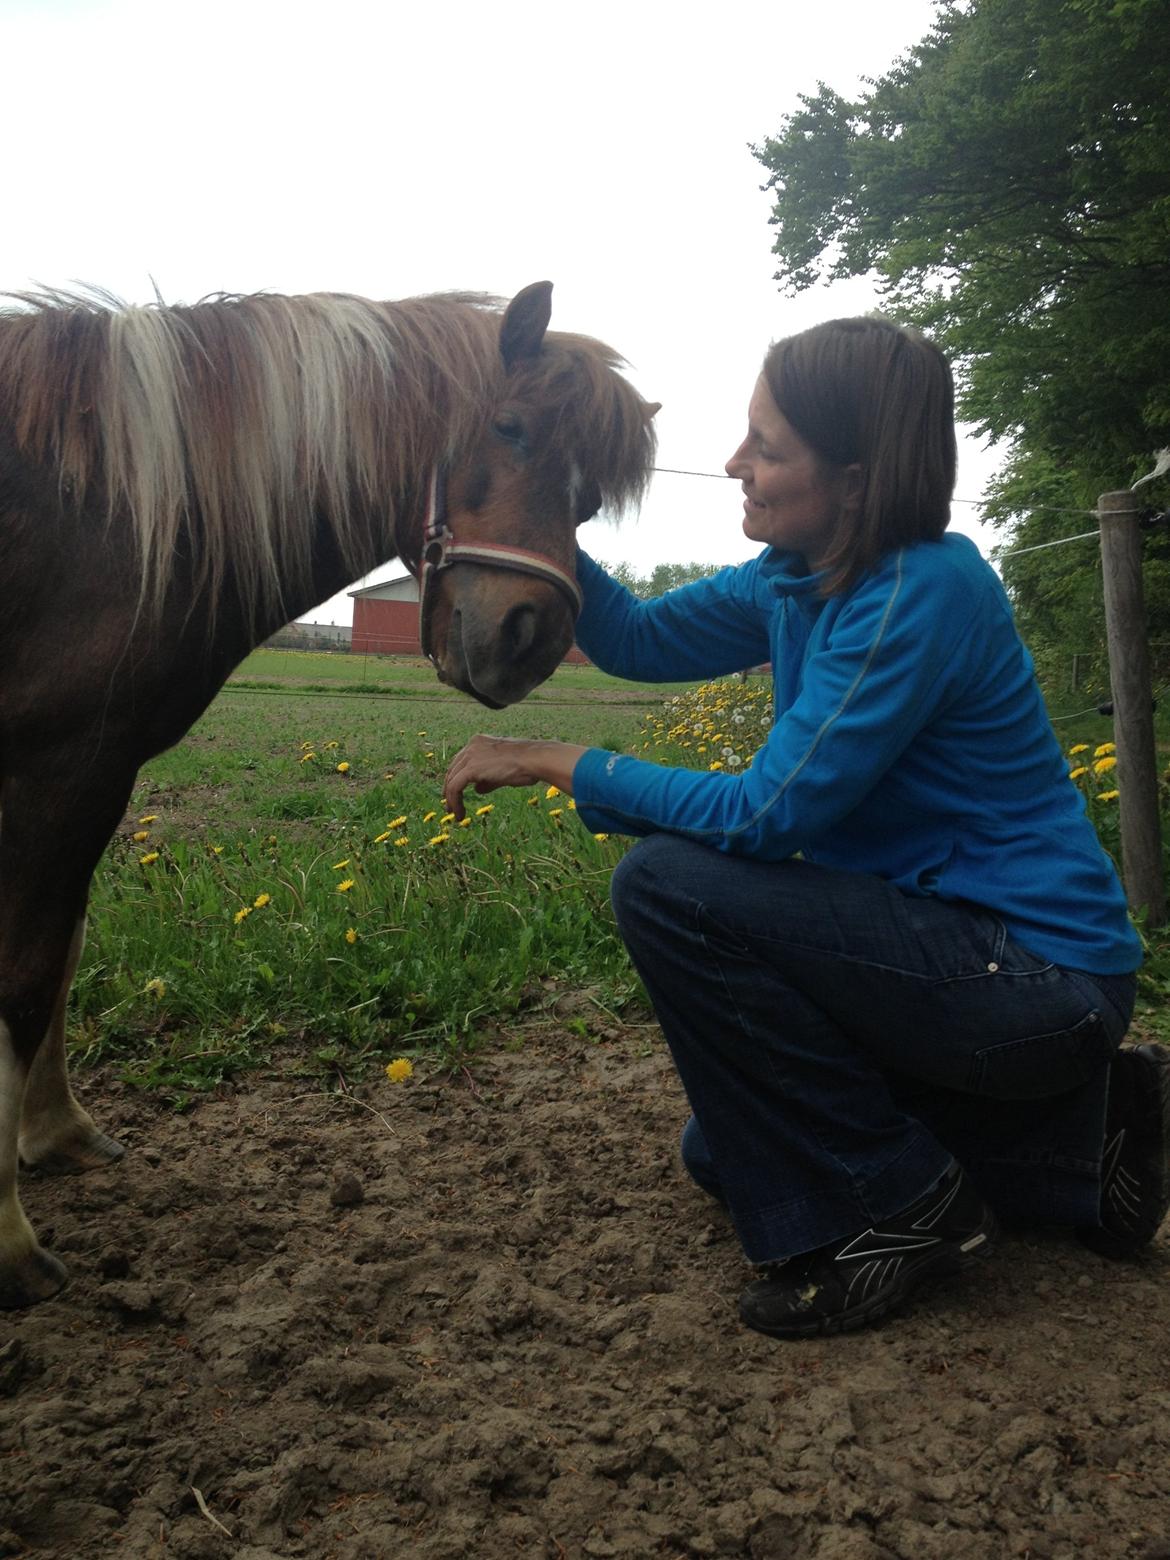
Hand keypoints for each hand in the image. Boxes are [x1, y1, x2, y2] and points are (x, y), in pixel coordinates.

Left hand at [443, 736, 585, 820]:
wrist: (535, 760)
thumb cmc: (526, 765)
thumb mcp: (502, 772)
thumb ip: (487, 779)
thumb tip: (477, 789)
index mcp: (479, 742)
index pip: (461, 761)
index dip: (456, 779)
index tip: (456, 795)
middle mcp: (472, 745)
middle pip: (452, 770)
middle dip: (449, 790)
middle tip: (450, 807)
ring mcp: (470, 755)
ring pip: (451, 780)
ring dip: (451, 800)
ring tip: (456, 814)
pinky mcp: (471, 768)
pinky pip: (454, 788)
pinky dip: (454, 802)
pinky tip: (460, 813)